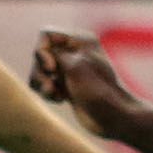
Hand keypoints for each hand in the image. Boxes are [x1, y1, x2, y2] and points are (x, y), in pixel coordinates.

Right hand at [29, 29, 144, 139]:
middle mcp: (73, 52)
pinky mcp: (65, 84)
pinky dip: (45, 92)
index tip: (51, 69)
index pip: (46, 35)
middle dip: (40, 72)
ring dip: (41, 84)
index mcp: (80, 41)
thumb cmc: (98, 91)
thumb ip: (54, 54)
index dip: (42, 51)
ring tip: (54, 95)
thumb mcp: (75, 67)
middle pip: (39, 54)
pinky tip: (59, 99)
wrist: (113, 117)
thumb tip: (41, 50)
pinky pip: (42, 84)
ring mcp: (68, 69)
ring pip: (38, 70)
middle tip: (50, 87)